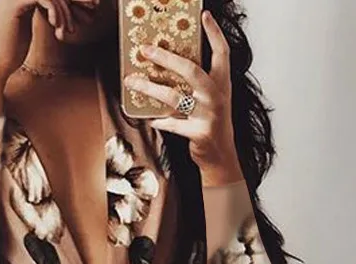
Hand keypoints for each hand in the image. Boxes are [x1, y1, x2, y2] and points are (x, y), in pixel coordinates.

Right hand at [0, 0, 100, 83]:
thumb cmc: (10, 52)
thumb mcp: (28, 27)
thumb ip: (40, 13)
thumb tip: (59, 12)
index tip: (88, 9)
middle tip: (92, 9)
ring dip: (65, 11)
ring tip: (69, 30)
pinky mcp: (14, 4)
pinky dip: (56, 11)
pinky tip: (58, 27)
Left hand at [124, 10, 243, 186]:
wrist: (222, 156)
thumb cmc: (211, 123)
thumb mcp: (211, 99)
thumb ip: (198, 83)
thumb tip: (168, 64)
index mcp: (222, 83)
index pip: (222, 52)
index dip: (214, 33)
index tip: (205, 15)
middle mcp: (217, 96)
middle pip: (190, 70)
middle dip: (166, 58)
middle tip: (145, 50)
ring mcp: (208, 115)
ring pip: (174, 98)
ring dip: (150, 89)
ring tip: (132, 81)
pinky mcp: (199, 133)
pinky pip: (173, 124)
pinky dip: (159, 121)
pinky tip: (150, 119)